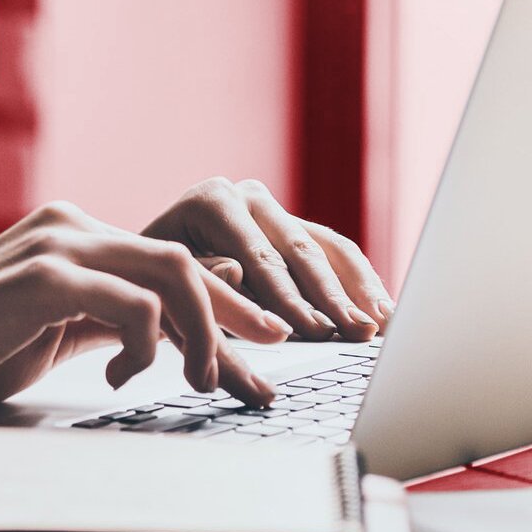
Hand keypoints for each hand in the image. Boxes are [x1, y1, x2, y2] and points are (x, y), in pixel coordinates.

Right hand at [0, 202, 292, 414]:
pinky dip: (146, 342)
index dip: (228, 303)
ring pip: (170, 272)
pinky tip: (122, 375)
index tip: (265, 346)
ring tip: (200, 381)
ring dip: (202, 331)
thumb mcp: (61, 329)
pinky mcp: (43, 276)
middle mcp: (73, 225)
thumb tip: (197, 303)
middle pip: (184, 259)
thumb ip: (123, 313)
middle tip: (267, 363)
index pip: (173, 259)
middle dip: (237, 315)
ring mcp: (58, 245)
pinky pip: (131, 302)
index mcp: (78, 233)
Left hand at [141, 178, 393, 342]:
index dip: (288, 299)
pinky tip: (383, 314)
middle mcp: (250, 197)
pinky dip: (362, 286)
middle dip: (333, 298)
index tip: (312, 332)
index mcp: (213, 201)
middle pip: (301, 251)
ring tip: (382, 327)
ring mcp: (277, 212)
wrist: (147, 268)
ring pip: (329, 249)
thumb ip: (203, 277)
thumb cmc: (150, 279)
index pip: (259, 258)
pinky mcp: (297, 231)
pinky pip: (338, 255)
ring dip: (359, 291)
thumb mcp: (165, 281)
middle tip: (356, 333)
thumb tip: (241, 271)